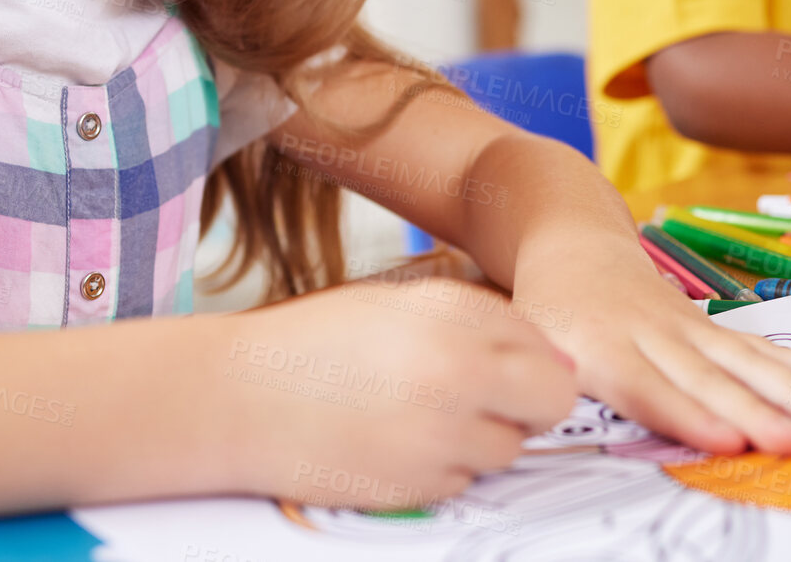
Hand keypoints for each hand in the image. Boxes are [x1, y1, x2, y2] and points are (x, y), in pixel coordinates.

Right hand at [222, 276, 576, 507]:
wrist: (238, 398)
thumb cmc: (313, 344)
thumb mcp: (399, 304)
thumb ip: (478, 323)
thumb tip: (551, 358)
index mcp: (451, 317)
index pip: (542, 344)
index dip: (530, 357)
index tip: (508, 363)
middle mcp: (456, 373)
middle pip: (551, 401)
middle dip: (532, 402)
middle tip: (492, 397)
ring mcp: (439, 436)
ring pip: (510, 449)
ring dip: (483, 438)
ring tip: (424, 415)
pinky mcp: (417, 487)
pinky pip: (464, 483)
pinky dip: (444, 468)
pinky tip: (397, 441)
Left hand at [513, 243, 790, 456]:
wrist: (571, 241)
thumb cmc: (547, 309)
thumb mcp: (529, 340)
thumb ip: (544, 372)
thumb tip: (544, 396)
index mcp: (598, 346)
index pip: (646, 386)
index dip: (686, 414)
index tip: (725, 441)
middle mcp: (649, 335)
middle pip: (707, 379)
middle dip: (755, 412)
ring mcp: (684, 328)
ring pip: (743, 361)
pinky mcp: (707, 327)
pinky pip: (758, 348)